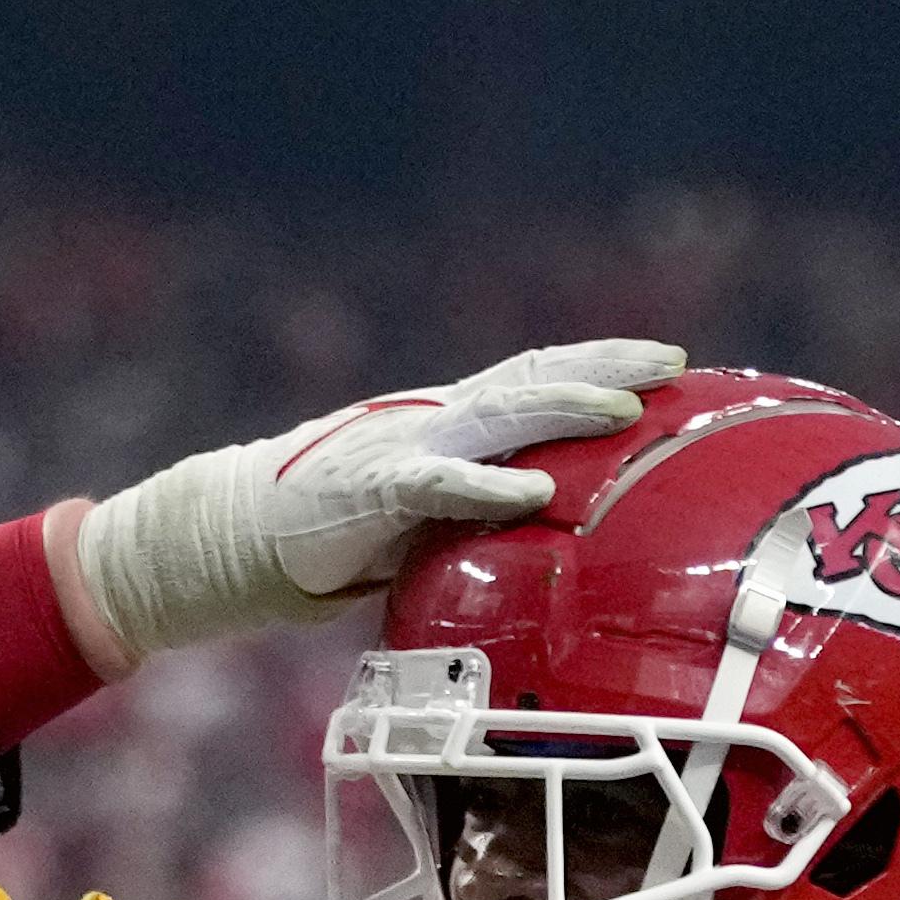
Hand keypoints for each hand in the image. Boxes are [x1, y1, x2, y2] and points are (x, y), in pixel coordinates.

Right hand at [65, 339, 682, 662]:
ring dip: (564, 409)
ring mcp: (402, 446)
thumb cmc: (325, 536)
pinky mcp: (371, 489)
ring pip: (498, 416)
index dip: (597, 366)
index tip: (664, 364)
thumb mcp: (418, 521)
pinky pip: (439, 484)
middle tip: (672, 362)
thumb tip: (540, 537)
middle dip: (606, 366)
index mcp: (446, 422)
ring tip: (623, 409)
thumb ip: (474, 515)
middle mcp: (432, 419)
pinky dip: (489, 485)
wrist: (227, 534)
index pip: (533, 379)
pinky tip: (535, 489)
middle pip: (533, 378)